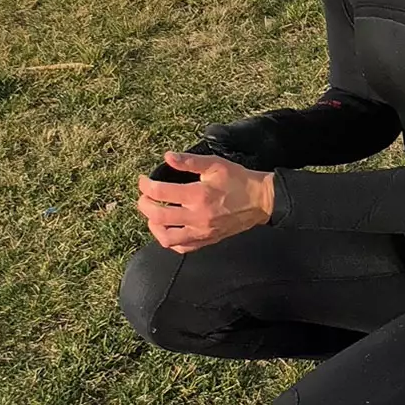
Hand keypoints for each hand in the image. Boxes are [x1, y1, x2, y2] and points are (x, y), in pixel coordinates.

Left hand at [137, 152, 276, 252]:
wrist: (260, 201)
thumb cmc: (238, 181)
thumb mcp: (215, 164)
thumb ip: (189, 161)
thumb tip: (167, 157)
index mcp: (198, 195)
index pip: (160, 192)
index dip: (145, 185)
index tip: (143, 181)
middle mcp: (197, 216)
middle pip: (157, 216)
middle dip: (144, 205)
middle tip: (144, 197)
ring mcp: (202, 232)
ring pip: (166, 237)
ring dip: (153, 226)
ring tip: (153, 215)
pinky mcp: (207, 240)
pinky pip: (182, 248)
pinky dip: (169, 240)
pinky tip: (168, 229)